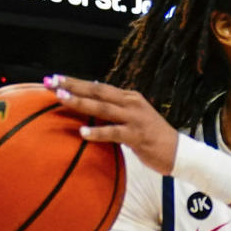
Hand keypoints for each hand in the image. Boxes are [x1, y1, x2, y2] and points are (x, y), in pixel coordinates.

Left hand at [48, 75, 178, 174]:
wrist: (179, 151)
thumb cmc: (151, 137)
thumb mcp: (132, 118)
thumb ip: (114, 111)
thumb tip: (90, 104)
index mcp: (128, 97)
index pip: (97, 87)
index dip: (75, 82)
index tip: (53, 78)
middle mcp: (131, 103)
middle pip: (97, 92)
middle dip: (72, 86)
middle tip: (51, 81)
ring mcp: (135, 118)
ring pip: (103, 108)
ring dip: (81, 103)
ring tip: (61, 99)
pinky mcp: (138, 136)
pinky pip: (115, 133)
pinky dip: (98, 133)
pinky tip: (82, 134)